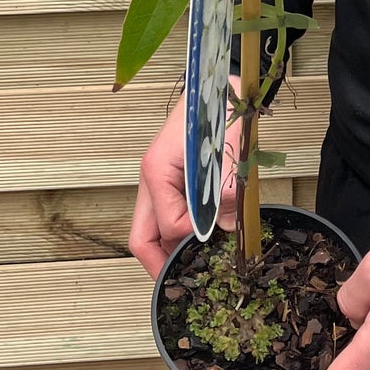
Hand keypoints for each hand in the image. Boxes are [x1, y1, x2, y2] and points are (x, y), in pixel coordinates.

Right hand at [128, 78, 240, 278]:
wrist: (218, 82)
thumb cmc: (218, 107)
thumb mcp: (227, 148)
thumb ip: (227, 187)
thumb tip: (225, 225)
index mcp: (157, 170)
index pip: (168, 225)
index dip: (191, 242)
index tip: (216, 245)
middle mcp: (151, 179)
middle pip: (142, 238)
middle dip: (160, 266)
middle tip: (184, 287)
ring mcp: (158, 181)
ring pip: (151, 231)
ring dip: (171, 251)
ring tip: (196, 268)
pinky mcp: (170, 182)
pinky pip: (167, 217)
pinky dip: (181, 234)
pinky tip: (203, 241)